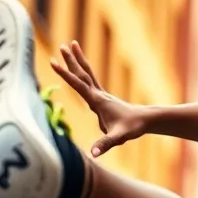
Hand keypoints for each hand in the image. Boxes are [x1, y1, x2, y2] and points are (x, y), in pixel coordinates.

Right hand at [49, 41, 147, 157]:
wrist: (145, 120)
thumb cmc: (132, 128)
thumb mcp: (118, 137)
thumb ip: (105, 144)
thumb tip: (93, 153)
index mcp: (98, 101)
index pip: (78, 84)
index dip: (64, 74)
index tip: (53, 62)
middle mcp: (98, 94)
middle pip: (82, 74)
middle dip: (71, 60)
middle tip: (61, 46)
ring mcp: (101, 94)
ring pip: (87, 73)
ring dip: (78, 59)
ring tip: (72, 44)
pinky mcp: (102, 98)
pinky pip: (90, 80)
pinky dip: (83, 71)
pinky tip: (79, 69)